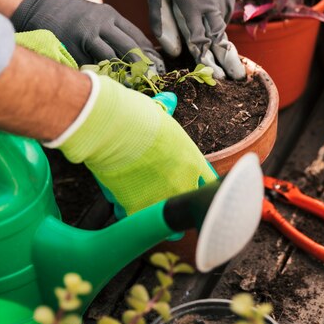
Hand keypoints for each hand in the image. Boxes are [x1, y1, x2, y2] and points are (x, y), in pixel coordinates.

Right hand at [11, 0, 164, 69]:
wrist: (41, 7)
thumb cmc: (72, 16)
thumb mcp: (96, 15)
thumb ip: (114, 31)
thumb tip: (139, 54)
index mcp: (110, 15)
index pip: (137, 36)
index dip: (149, 54)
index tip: (159, 68)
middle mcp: (101, 23)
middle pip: (129, 48)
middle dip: (143, 66)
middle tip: (151, 80)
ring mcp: (87, 35)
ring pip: (113, 58)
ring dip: (125, 75)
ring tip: (135, 86)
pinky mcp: (73, 47)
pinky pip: (93, 65)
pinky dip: (104, 76)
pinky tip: (112, 84)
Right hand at [47, 72, 216, 214]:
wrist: (115, 129)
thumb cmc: (137, 116)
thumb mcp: (160, 113)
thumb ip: (167, 113)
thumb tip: (169, 100)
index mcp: (193, 161)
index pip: (208, 183)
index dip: (200, 186)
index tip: (194, 187)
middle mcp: (183, 184)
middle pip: (190, 207)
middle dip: (182, 206)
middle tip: (171, 203)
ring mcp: (161, 199)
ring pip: (167, 223)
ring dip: (159, 218)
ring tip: (152, 216)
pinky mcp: (137, 209)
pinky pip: (136, 219)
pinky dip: (128, 213)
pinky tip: (124, 205)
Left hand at [136, 0, 245, 79]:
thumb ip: (162, 25)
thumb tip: (176, 50)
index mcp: (191, 4)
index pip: (200, 40)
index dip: (207, 61)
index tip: (216, 77)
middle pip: (219, 36)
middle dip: (228, 59)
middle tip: (238, 77)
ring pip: (224, 23)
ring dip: (224, 40)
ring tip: (232, 62)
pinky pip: (226, 9)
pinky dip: (221, 19)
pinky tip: (216, 28)